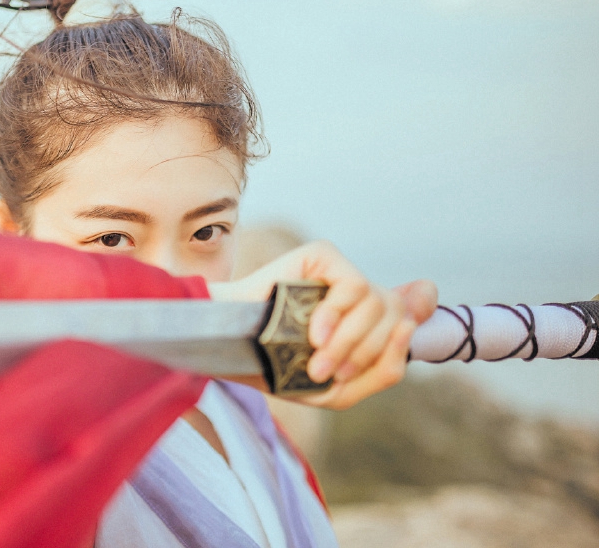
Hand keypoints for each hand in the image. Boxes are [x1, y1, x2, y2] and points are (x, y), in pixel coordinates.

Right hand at [207, 241, 437, 409]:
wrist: (229, 350)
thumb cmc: (279, 368)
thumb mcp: (341, 389)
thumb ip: (387, 365)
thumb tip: (416, 316)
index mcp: (364, 320)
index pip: (413, 313)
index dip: (414, 324)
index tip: (394, 339)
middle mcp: (356, 290)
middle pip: (398, 317)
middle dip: (367, 354)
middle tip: (328, 374)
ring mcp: (339, 271)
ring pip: (378, 304)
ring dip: (349, 343)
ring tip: (315, 361)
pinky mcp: (322, 255)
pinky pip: (355, 286)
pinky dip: (337, 317)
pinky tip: (312, 334)